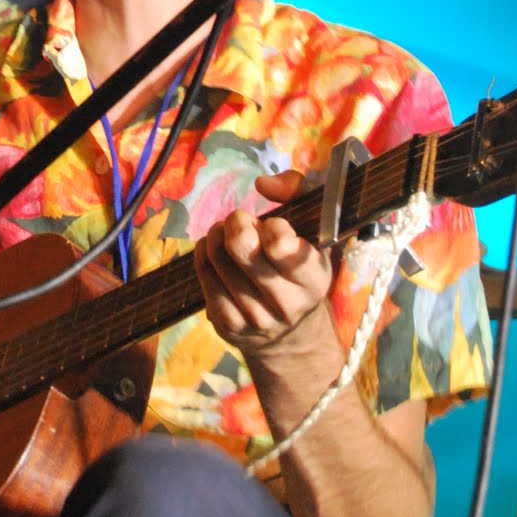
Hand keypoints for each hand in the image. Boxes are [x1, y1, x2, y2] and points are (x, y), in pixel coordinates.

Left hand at [193, 170, 332, 355]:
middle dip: (236, 221)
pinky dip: (205, 252)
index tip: (274, 228)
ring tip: (229, 235)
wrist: (291, 333)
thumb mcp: (313, 228)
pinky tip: (218, 253)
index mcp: (313, 279)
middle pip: (239, 244)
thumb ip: (297, 190)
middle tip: (243, 223)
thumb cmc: (299, 263)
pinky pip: (203, 272)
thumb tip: (262, 183)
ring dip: (218, 233)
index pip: (279, 243)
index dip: (272, 224)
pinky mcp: (227, 325)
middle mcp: (286, 303)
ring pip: (216, 255)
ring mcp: (254, 318)